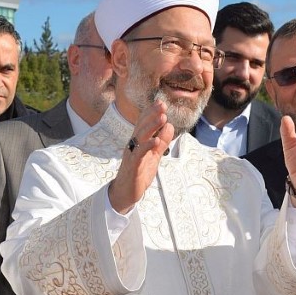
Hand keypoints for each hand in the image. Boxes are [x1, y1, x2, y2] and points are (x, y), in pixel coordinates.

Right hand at [108, 99, 174, 213]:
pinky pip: (139, 154)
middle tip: (163, 105)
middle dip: (152, 115)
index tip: (161, 102)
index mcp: (138, 142)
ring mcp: (132, 154)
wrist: (126, 192)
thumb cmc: (139, 173)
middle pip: (141, 126)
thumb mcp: (154, 156)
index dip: (151, 112)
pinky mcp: (133, 166)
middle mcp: (133, 145)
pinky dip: (148, 146)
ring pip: (140, 137)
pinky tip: (156, 140)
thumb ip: (162, 142)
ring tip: (162, 118)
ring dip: (151, 126)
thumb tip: (170, 126)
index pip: (143, 123)